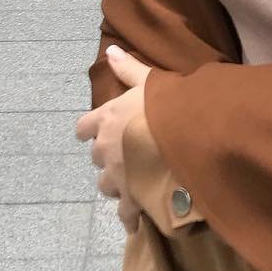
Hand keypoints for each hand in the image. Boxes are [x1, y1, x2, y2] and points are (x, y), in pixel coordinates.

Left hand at [76, 46, 151, 232]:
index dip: (91, 129)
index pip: (83, 127)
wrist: (187, 138)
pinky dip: (129, 216)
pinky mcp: (131, 197)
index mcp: (107, 119)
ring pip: (106, 184)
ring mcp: (117, 175)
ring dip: (117, 182)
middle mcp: (106, 148)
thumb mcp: (151, 81)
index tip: (99, 130)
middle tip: (130, 151)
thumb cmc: (169, 105)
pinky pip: (124, 212)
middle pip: (95, 156)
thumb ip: (129, 68)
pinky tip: (135, 220)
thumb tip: (109, 50)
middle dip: (108, 155)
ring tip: (135, 180)